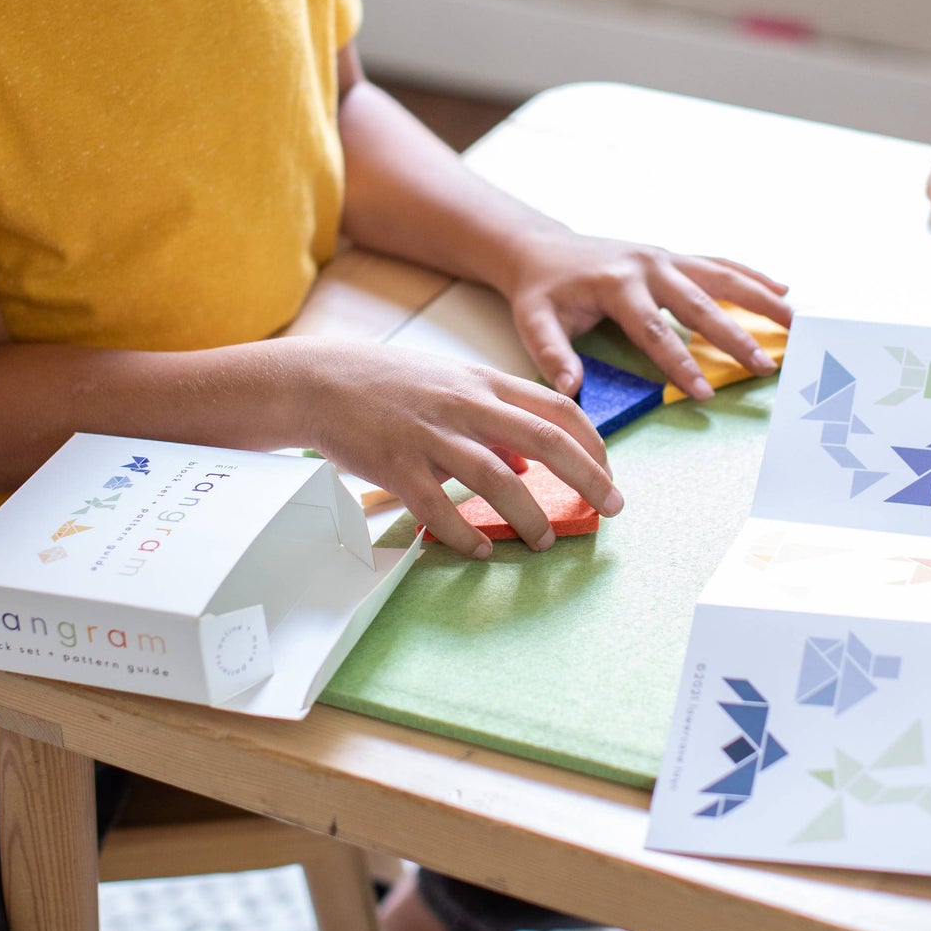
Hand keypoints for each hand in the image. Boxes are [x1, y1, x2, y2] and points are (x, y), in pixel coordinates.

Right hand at [299, 341, 619, 557]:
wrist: (319, 380)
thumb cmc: (391, 385)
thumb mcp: (451, 384)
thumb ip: (493, 417)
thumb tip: (530, 463)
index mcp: (484, 382)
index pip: (557, 408)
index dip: (592, 443)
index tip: (609, 473)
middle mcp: (466, 405)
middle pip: (545, 441)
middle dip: (588, 478)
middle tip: (611, 508)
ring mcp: (431, 435)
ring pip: (499, 479)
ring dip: (530, 516)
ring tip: (543, 542)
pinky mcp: (396, 465)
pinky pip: (439, 508)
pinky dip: (465, 535)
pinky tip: (480, 550)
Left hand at [497, 229, 791, 399]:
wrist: (543, 247)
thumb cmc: (541, 290)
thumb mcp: (533, 321)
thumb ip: (553, 354)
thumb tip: (572, 389)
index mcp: (617, 284)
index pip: (654, 331)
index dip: (681, 364)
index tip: (705, 393)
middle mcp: (649, 265)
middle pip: (700, 304)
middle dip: (734, 337)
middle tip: (764, 366)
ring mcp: (665, 256)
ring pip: (722, 277)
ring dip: (761, 299)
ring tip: (797, 323)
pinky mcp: (673, 255)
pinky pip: (719, 264)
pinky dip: (752, 276)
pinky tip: (782, 289)